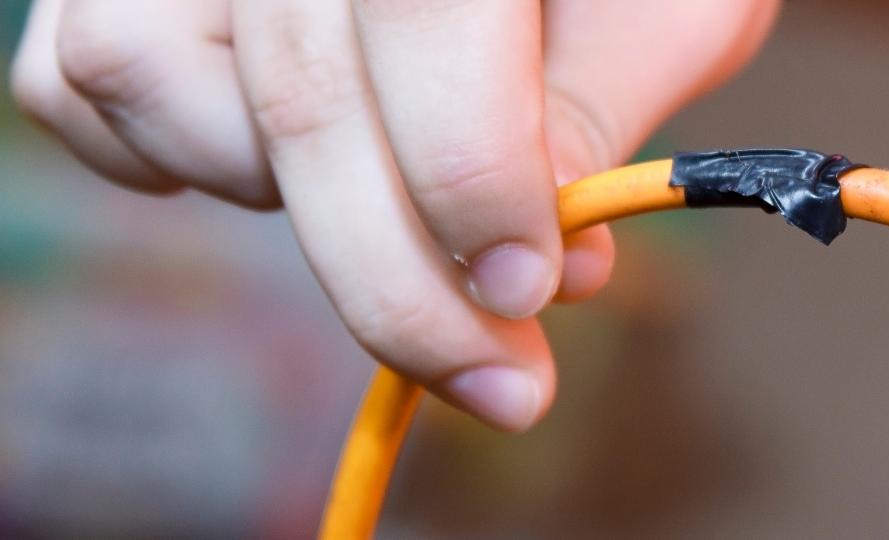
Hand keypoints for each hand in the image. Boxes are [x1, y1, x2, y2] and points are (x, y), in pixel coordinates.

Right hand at [10, 0, 777, 430]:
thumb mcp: (665, 5)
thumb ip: (600, 107)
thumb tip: (549, 269)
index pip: (424, 17)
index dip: (470, 173)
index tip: (528, 292)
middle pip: (300, 95)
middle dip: (404, 281)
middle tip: (501, 377)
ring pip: (149, 79)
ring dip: (272, 190)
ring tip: (386, 191)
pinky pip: (73, 82)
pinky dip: (163, 154)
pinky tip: (281, 165)